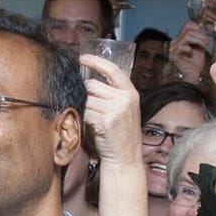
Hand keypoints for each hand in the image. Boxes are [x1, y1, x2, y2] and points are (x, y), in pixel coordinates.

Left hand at [81, 55, 142, 172]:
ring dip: (84, 107)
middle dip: (85, 93)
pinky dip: (83, 118)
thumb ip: (113, 94)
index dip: (96, 62)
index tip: (83, 58)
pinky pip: (85, 112)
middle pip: (93, 85)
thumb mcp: (125, 110)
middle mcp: (125, 98)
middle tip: (89, 106)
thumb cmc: (122, 136)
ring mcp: (115, 109)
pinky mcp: (104, 120)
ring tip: (93, 119)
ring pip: (87, 99)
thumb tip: (89, 82)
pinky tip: (92, 126)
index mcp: (131, 93)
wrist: (125, 157)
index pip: (112, 70)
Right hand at [167, 23, 212, 83]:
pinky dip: (189, 47)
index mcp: (180, 39)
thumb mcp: (199, 47)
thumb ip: (198, 37)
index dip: (199, 29)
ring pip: (187, 36)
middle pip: (188, 30)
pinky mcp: (174, 55)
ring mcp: (173, 49)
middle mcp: (175, 42)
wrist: (192, 76)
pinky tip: (192, 52)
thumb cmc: (195, 64)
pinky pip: (181, 46)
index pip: (188, 26)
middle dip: (201, 36)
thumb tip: (200, 26)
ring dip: (198, 40)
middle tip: (206, 43)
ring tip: (204, 46)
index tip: (205, 37)